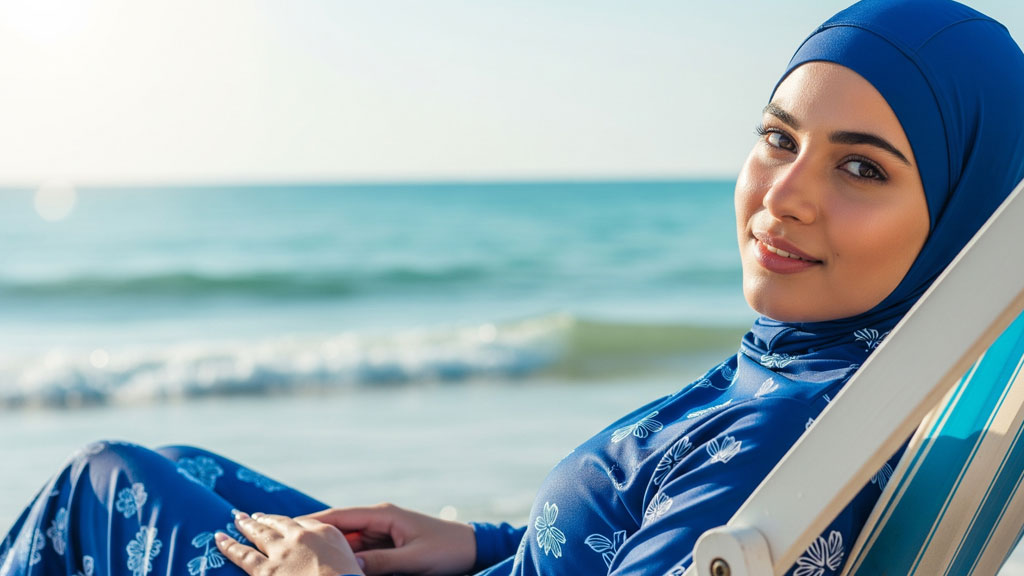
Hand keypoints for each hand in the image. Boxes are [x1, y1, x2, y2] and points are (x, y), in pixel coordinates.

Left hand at [216, 511, 363, 575]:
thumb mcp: (353, 565)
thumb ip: (339, 558)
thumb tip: (335, 564)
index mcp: (326, 533)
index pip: (305, 523)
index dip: (289, 523)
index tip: (280, 521)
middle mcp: (302, 537)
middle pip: (279, 523)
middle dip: (264, 519)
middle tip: (252, 515)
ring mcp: (282, 552)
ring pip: (259, 534)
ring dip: (246, 526)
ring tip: (236, 519)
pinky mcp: (266, 571)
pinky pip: (242, 555)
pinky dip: (229, 546)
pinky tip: (220, 538)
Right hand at [300, 503, 475, 575]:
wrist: (472, 548)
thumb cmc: (447, 550)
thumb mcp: (414, 559)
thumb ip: (382, 563)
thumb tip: (351, 567)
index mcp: (384, 515)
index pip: (340, 517)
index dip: (312, 522)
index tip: (286, 528)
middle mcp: (380, 519)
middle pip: (338, 528)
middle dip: (314, 536)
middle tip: (285, 545)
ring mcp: (383, 531)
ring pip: (347, 541)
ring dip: (328, 549)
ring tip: (301, 558)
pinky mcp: (388, 543)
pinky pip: (360, 550)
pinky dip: (346, 557)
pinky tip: (330, 565)